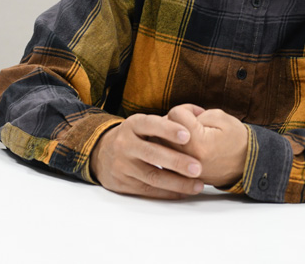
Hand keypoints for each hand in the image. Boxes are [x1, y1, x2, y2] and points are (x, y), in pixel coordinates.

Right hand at [89, 114, 204, 198]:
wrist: (102, 153)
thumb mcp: (147, 121)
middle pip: (152, 154)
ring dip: (177, 182)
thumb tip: (201, 112)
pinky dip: (168, 192)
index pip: (151, 124)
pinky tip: (185, 192)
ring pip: (152, 176)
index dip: (168, 129)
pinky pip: (148, 190)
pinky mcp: (123, 183)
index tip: (188, 135)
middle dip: (177, 161)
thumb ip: (175, 116)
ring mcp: (123, 165)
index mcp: (133, 124)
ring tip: (198, 184)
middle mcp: (125, 143)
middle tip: (198, 167)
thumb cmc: (137, 135)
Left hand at [167, 104, 247, 186]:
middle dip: (175, 121)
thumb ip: (194, 114)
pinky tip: (182, 145)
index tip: (198, 114)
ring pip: (161, 144)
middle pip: (163, 130)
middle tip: (192, 122)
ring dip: (169, 135)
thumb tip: (175, 118)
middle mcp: (187, 159)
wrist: (247, 164)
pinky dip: (169, 149)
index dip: (187, 109)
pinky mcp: (182, 177)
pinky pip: (165, 159)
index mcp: (198, 142)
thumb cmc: (236, 139)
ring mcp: (184, 170)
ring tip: (187, 134)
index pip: (175, 115)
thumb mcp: (219, 117)